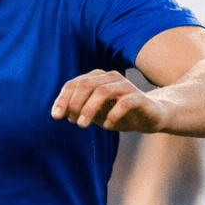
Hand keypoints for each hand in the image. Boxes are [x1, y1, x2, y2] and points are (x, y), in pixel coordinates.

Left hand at [51, 70, 167, 132]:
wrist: (149, 117)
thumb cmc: (117, 113)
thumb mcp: (94, 113)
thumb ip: (77, 110)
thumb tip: (57, 113)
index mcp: (97, 78)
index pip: (74, 84)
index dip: (62, 99)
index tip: (56, 116)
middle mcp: (110, 77)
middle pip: (86, 84)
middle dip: (74, 103)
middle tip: (72, 122)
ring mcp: (125, 86)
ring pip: (103, 91)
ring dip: (89, 109)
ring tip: (83, 125)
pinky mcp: (139, 97)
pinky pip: (124, 103)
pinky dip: (112, 115)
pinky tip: (108, 126)